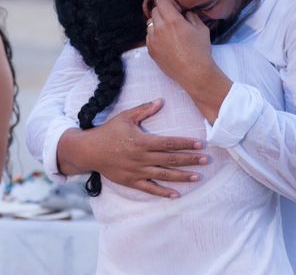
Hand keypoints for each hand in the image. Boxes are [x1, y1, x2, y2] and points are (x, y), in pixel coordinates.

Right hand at [58, 100, 207, 197]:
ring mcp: (137, 171)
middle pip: (171, 159)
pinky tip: (176, 194)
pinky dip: (163, 192)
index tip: (201, 144)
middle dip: (190, 160)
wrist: (89, 150)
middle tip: (206, 160)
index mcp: (142, 141)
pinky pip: (150, 188)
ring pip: (164, 175)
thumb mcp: (125, 117)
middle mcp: (142, 157)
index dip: (186, 144)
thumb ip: (144, 110)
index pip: (169, 143)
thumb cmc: (108, 131)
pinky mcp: (131, 181)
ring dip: (182, 176)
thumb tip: (161, 101)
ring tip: (197, 176)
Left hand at [147, 0, 213, 89]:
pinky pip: (149, 36)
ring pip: (150, 23)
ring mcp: (153, 40)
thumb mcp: (201, 28)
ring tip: (170, 32)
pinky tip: (166, 42)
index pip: (161, 1)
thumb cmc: (200, 50)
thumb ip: (191, 15)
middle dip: (163, 12)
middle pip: (154, 11)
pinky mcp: (150, 50)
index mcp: (173, 21)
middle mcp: (160, 29)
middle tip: (173, 20)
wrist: (194, 73)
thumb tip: (184, 12)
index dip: (169, 3)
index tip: (176, 9)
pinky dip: (155, 35)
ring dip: (158, 24)